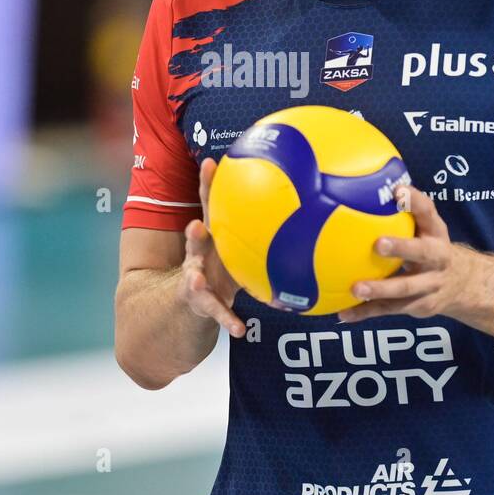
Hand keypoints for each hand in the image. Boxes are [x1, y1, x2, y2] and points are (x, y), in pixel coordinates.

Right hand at [176, 157, 245, 337]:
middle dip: (194, 233)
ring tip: (197, 279)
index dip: (206, 185)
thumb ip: (261, 223)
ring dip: (194, 278)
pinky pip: (216, 314)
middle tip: (196, 226)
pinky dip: (227, 321)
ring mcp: (196, 280)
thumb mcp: (237, 244)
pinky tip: (240, 330)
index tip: (209, 164)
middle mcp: (198, 255)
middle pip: (194, 240)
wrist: (191, 301)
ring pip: (192, 278)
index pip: (207, 206)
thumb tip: (302, 193)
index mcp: (211, 236)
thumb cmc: (223, 266)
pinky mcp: (202, 305)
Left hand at [340, 184, 471, 322]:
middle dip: (401, 248)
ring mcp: (430, 285)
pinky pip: (390, 310)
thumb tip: (363, 184)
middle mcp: (437, 258)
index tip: (397, 191)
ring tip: (356, 288)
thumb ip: (403, 211)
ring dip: (380, 289)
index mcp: (436, 233)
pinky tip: (344, 313)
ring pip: (405, 289)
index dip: (414, 201)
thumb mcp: (425, 226)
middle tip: (378, 244)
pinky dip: (366, 312)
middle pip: (421, 253)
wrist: (463, 283)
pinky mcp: (419, 306)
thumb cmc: (431, 245)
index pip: (428, 212)